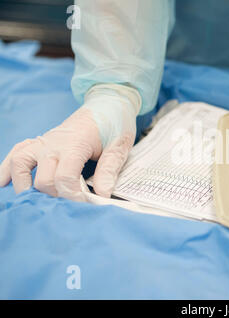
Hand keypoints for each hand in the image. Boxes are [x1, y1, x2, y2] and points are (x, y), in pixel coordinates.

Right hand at [0, 84, 140, 200]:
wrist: (107, 103)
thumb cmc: (115, 124)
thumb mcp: (120, 146)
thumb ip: (110, 170)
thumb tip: (103, 194)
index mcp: (75, 144)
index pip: (64, 177)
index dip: (72, 196)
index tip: (84, 205)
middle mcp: (54, 143)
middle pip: (43, 178)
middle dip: (55, 196)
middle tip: (70, 204)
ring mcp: (44, 141)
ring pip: (20, 164)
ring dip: (24, 185)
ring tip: (35, 201)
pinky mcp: (39, 141)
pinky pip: (16, 153)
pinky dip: (7, 168)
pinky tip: (3, 183)